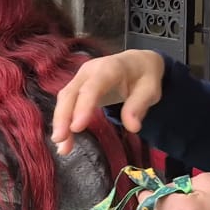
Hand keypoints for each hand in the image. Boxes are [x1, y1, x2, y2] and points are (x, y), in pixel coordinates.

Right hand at [51, 49, 165, 153]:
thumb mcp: (150, 90)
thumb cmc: (144, 76)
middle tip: (60, 140)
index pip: (91, 88)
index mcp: (109, 68)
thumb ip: (139, 107)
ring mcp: (80, 78)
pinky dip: (63, 121)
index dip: (82, 107)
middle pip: (70, 93)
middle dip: (63, 117)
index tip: (76, 128)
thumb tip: (132, 128)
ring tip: (62, 146)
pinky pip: (66, 103)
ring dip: (60, 122)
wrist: (137, 63)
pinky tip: (65, 139)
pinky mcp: (76, 87)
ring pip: (64, 99)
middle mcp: (89, 71)